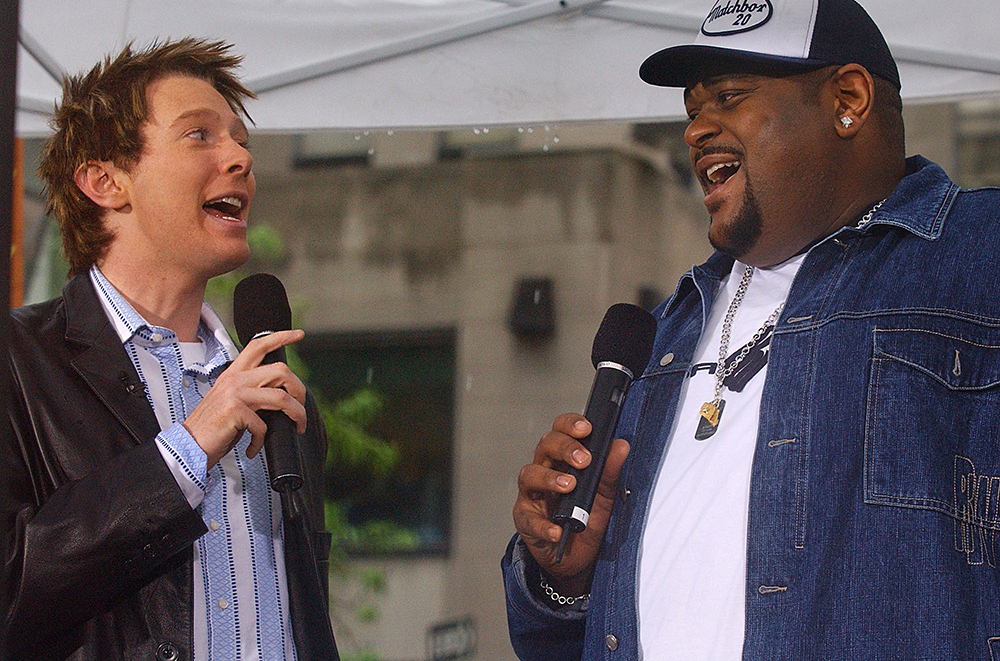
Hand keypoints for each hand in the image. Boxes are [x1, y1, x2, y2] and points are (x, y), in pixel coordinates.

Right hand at [183, 329, 306, 468]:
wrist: (188, 446)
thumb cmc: (212, 428)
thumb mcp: (232, 402)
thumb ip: (252, 392)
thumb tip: (281, 395)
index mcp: (234, 374)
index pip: (258, 346)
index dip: (281, 337)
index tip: (298, 334)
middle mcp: (235, 379)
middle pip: (281, 371)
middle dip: (299, 390)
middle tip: (300, 408)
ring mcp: (235, 393)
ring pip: (281, 397)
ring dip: (296, 414)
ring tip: (296, 427)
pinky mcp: (235, 410)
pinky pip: (263, 426)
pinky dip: (261, 440)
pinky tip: (253, 447)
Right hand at [512, 413, 629, 596]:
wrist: (578, 557)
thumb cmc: (587, 519)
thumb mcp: (604, 495)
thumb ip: (610, 470)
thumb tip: (621, 445)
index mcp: (562, 459)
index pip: (561, 431)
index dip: (569, 425)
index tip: (586, 428)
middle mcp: (544, 470)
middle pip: (545, 446)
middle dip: (565, 448)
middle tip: (584, 460)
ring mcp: (532, 495)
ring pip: (529, 475)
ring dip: (549, 479)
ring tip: (569, 486)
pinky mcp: (525, 521)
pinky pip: (529, 519)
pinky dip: (544, 526)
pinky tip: (557, 530)